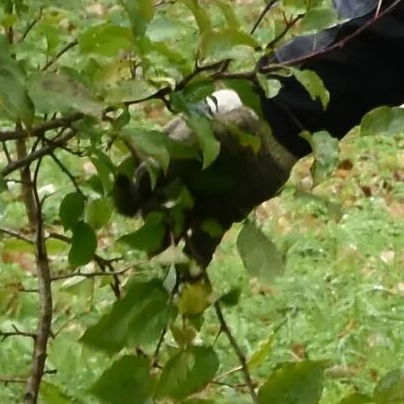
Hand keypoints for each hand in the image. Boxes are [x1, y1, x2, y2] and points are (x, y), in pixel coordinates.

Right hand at [119, 87, 297, 266]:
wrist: (276, 138)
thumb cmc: (235, 126)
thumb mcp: (201, 131)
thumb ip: (172, 152)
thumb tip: (141, 180)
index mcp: (165, 159)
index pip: (135, 179)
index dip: (127, 193)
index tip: (130, 204)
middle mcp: (175, 185)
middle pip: (149, 211)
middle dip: (146, 225)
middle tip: (151, 236)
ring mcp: (197, 203)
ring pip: (173, 231)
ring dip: (166, 249)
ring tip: (166, 263)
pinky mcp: (219, 218)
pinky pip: (204, 243)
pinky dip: (197, 261)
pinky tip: (192, 276)